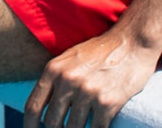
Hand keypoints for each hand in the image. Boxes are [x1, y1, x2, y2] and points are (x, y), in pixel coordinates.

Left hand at [24, 26, 161, 127]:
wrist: (132, 42)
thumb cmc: (100, 51)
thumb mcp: (70, 58)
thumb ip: (55, 78)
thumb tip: (43, 105)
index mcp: (54, 69)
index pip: (33, 106)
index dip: (29, 125)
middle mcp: (68, 81)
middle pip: (52, 121)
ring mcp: (87, 92)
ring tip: (79, 126)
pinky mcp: (107, 102)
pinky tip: (96, 126)